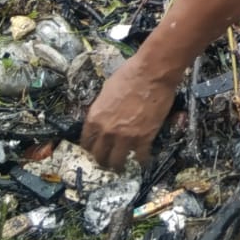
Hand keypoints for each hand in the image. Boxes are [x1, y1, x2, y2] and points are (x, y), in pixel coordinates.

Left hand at [81, 54, 175, 169]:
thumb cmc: (129, 74)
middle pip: (99, 156)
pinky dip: (141, 160)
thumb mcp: (106, 90)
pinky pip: (140, 157)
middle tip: (108, 161)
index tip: (96, 149)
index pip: (86, 143)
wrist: (152, 73)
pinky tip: (143, 159)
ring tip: (122, 166)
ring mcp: (125, 137)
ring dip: (119, 165)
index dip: (91, 148)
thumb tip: (104, 115)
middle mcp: (106, 131)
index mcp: (94, 118)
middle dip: (103, 160)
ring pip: (117, 162)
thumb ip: (102, 108)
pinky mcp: (144, 138)